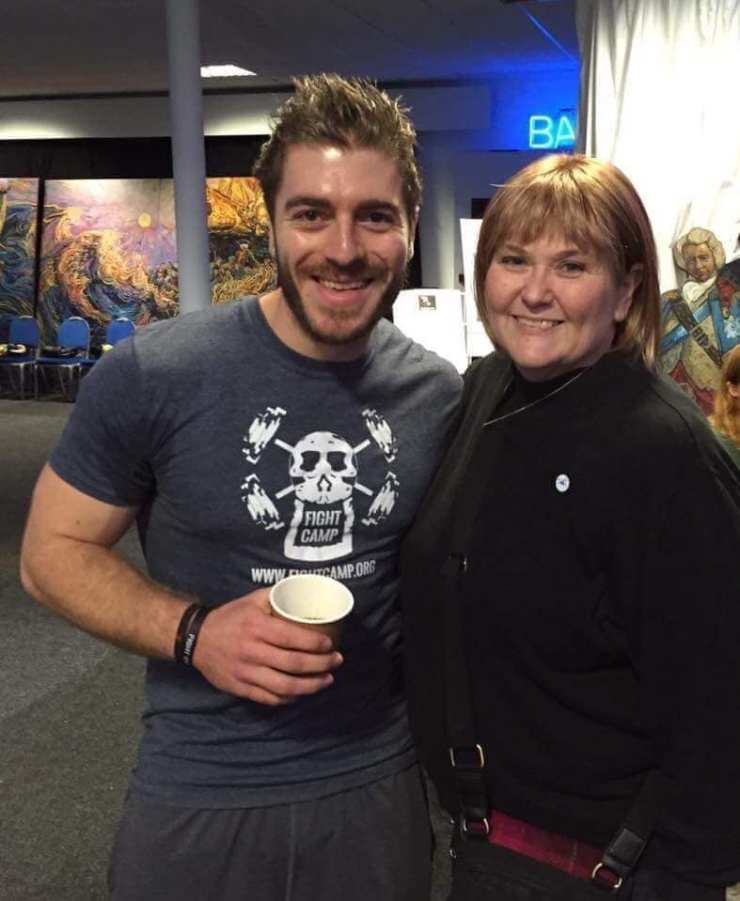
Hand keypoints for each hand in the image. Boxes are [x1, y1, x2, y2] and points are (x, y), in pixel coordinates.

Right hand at [192, 588, 343, 704]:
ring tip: (327, 680)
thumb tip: (306, 589)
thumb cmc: (230, 617)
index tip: (331, 645)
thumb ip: (278, 595)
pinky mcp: (241, 688)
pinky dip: (289, 699)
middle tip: (336, 662)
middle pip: (294, 664)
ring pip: (285, 687)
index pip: (294, 638)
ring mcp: (246, 673)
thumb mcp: (253, 599)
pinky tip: (302, 693)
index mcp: (257, 627)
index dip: (317, 644)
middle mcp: (253, 652)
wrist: (196, 638)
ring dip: (311, 686)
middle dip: (321, 665)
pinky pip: (269, 698)